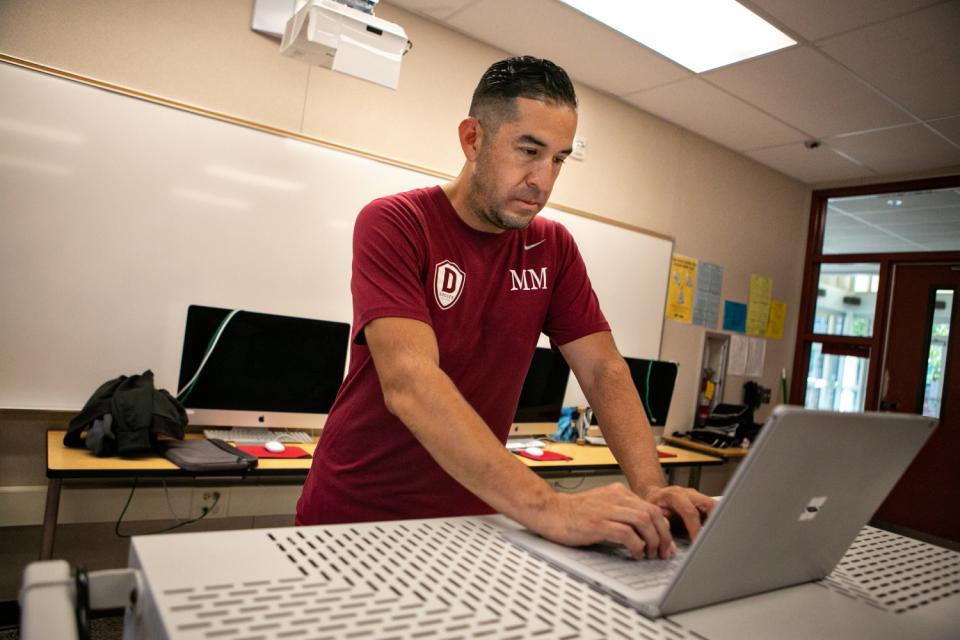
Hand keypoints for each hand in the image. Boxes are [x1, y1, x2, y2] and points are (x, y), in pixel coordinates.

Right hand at [535, 483, 674, 559]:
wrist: (548, 511)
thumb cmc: (573, 513)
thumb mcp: (603, 507)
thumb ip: (623, 513)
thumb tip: (646, 531)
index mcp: (618, 493)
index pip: (652, 507)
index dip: (664, 528)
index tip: (666, 544)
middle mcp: (615, 498)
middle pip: (653, 513)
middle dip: (663, 536)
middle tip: (663, 552)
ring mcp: (606, 509)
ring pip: (644, 521)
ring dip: (653, 541)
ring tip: (651, 555)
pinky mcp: (597, 523)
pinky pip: (626, 533)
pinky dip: (636, 545)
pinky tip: (635, 554)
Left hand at [640, 486, 715, 539]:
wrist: (654, 495)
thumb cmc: (652, 504)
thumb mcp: (654, 515)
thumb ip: (663, 528)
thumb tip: (671, 547)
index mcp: (675, 496)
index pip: (690, 512)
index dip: (695, 528)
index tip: (698, 541)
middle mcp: (688, 493)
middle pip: (709, 505)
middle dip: (714, 521)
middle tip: (713, 538)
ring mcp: (697, 496)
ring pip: (715, 506)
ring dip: (717, 521)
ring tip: (715, 536)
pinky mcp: (702, 501)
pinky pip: (713, 509)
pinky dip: (715, 520)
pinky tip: (713, 531)